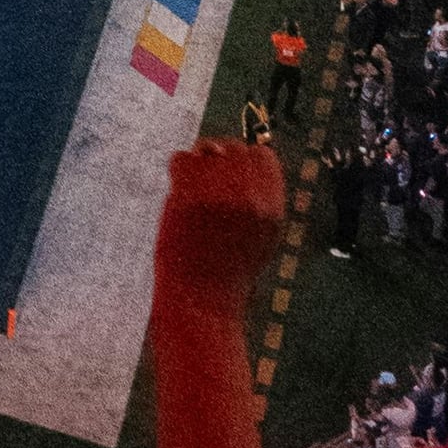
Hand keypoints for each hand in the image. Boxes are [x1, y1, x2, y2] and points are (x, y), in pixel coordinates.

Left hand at [153, 136, 286, 321]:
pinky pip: (179, 159)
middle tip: (203, 182)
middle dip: (216, 158)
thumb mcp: (257, 237)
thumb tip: (232, 151)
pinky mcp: (192, 196)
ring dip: (194, 166)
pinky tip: (178, 197)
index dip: (243, 159)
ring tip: (191, 195)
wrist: (202, 301)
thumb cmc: (225, 271)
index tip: (229, 175)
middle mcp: (252, 199)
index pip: (263, 156)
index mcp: (272, 209)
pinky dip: (175, 173)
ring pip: (204, 151)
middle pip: (233, 147)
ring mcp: (222, 196)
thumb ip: (254, 198)